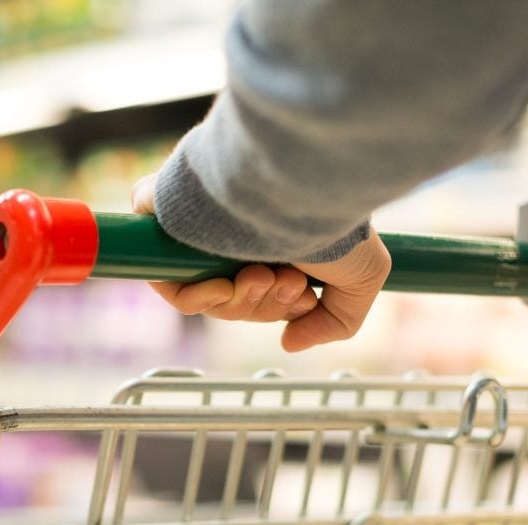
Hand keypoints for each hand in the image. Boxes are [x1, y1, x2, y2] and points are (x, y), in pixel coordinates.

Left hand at [131, 173, 390, 351]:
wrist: (301, 178)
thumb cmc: (334, 219)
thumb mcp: (362, 278)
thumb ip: (336, 321)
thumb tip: (289, 342)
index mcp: (273, 237)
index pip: (259, 294)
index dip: (278, 308)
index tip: (302, 298)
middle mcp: (235, 230)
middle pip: (233, 301)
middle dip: (264, 306)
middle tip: (287, 283)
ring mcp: (201, 226)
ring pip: (204, 297)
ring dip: (239, 302)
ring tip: (265, 275)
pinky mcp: (165, 217)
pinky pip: (167, 280)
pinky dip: (196, 297)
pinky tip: (226, 286)